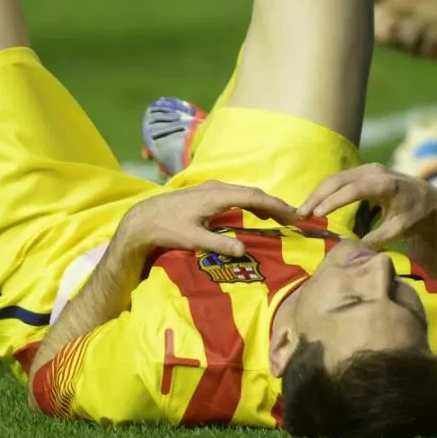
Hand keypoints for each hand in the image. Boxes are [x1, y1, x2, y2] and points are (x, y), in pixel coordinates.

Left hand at [118, 181, 299, 256]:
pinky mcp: (207, 194)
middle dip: (275, 204)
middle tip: (294, 218)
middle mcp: (217, 188)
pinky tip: (256, 214)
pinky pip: (237, 196)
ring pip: (245, 193)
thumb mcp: (192, 239)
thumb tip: (243, 249)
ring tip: (280, 217)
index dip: (276, 205)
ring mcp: (212, 189)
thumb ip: (218, 243)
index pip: (254, 197)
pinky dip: (251, 204)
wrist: (143, 219)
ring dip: (263, 204)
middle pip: (253, 193)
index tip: (293, 214)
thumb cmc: (166, 228)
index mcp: (217, 196)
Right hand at [297, 163, 436, 246]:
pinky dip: (325, 191)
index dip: (333, 202)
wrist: (429, 199)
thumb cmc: (414, 216)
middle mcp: (373, 171)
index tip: (316, 214)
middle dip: (317, 197)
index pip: (352, 190)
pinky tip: (315, 205)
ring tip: (302, 212)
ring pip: (335, 178)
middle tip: (300, 214)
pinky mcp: (363, 171)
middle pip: (337, 181)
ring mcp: (368, 169)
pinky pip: (340, 179)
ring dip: (317, 194)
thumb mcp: (398, 229)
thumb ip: (376, 238)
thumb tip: (352, 249)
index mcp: (384, 184)